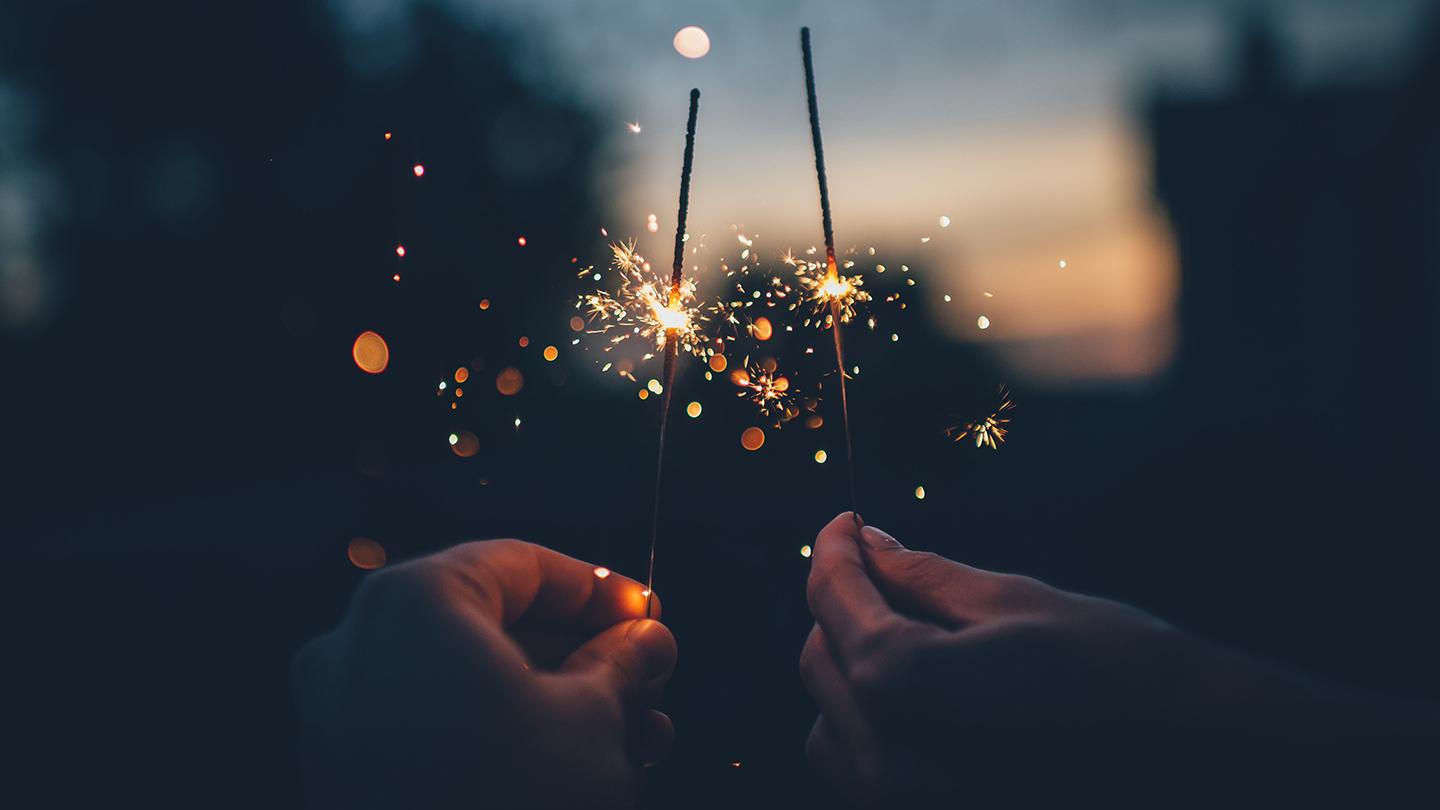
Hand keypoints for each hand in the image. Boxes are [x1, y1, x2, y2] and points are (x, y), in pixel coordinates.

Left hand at [293, 540, 675, 808]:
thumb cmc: (514, 804)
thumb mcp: (595, 722)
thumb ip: (623, 664)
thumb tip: (647, 641)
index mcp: (413, 604)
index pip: (520, 566)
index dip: (598, 589)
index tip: (647, 614)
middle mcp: (357, 647)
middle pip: (490, 624)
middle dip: (580, 654)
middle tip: (645, 679)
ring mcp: (338, 717)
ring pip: (465, 683)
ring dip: (551, 701)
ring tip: (632, 735)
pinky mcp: (344, 778)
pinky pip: (432, 730)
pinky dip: (498, 735)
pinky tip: (573, 768)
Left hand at [799, 513, 1439, 803]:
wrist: (1203, 765)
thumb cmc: (1119, 675)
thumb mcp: (1012, 604)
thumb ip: (921, 577)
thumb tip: (868, 543)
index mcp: (899, 688)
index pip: (834, 601)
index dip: (834, 549)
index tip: (846, 521)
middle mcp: (884, 761)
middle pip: (820, 659)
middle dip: (844, 604)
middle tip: (886, 563)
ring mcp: (899, 804)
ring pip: (832, 719)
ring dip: (855, 667)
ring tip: (912, 631)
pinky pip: (864, 768)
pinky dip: (875, 723)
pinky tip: (929, 693)